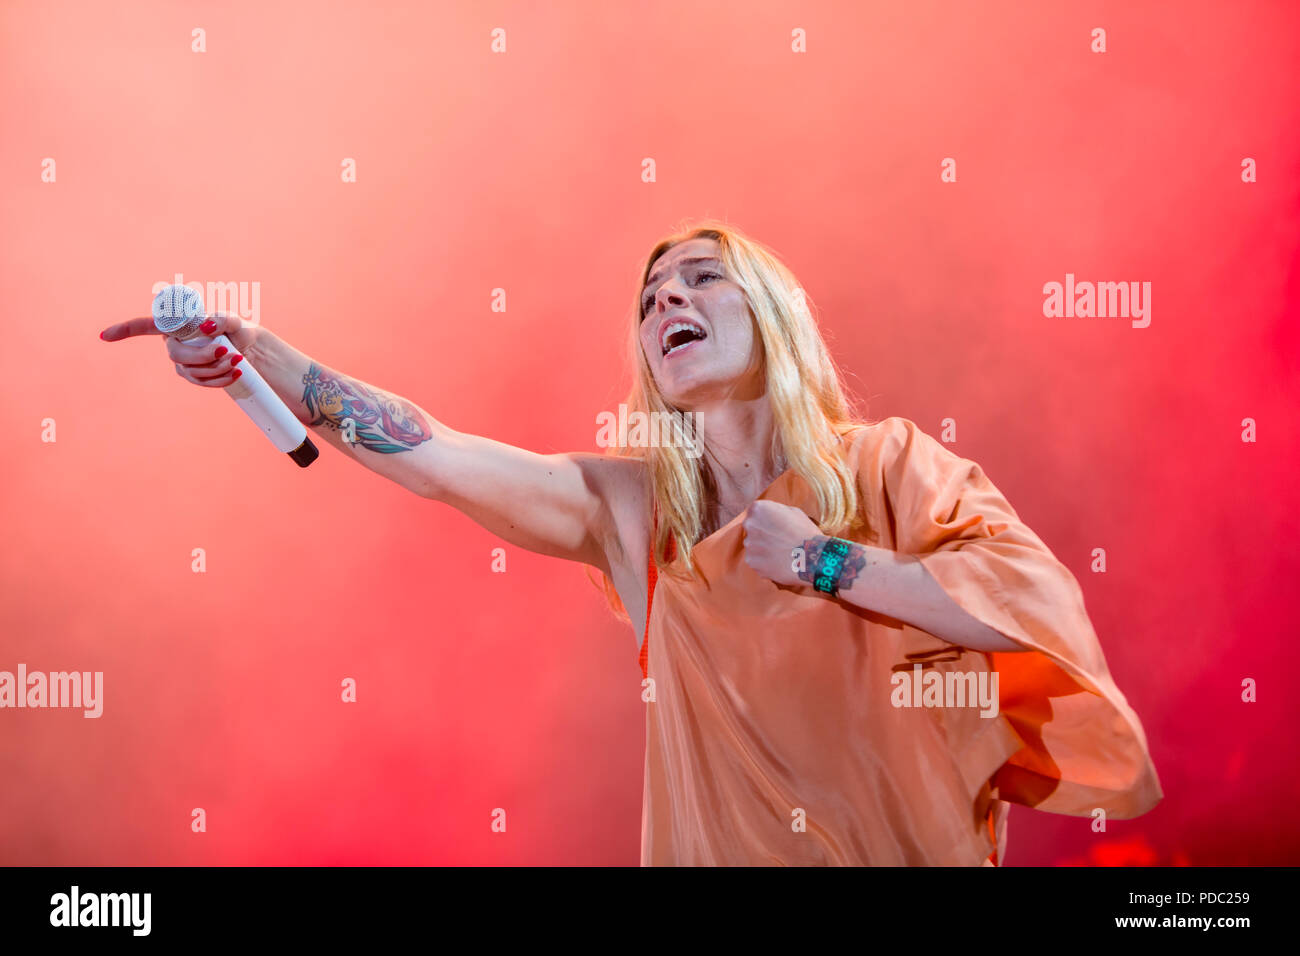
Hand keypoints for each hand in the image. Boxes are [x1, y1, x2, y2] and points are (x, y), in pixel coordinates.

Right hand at [99, 311, 263, 388]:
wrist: (250, 350)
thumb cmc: (238, 330)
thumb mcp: (235, 321)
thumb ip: (224, 319)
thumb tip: (207, 326)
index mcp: (176, 324)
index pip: (146, 326)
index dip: (125, 330)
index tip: (104, 335)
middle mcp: (174, 343)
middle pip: (176, 355)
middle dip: (201, 356)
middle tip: (225, 351)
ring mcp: (182, 362)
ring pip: (191, 371)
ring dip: (216, 367)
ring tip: (237, 359)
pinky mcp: (194, 376)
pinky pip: (202, 382)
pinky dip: (220, 379)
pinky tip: (236, 373)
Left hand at [740, 500, 821, 586]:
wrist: (813, 558)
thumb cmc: (806, 532)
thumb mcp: (793, 511)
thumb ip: (775, 511)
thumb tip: (768, 514)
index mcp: (758, 509)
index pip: (755, 512)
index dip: (766, 519)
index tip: (775, 526)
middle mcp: (749, 524)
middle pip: (752, 528)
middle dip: (762, 533)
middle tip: (778, 540)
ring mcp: (749, 544)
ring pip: (753, 545)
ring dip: (762, 548)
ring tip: (780, 552)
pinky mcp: (751, 561)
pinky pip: (755, 560)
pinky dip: (764, 562)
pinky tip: (778, 562)